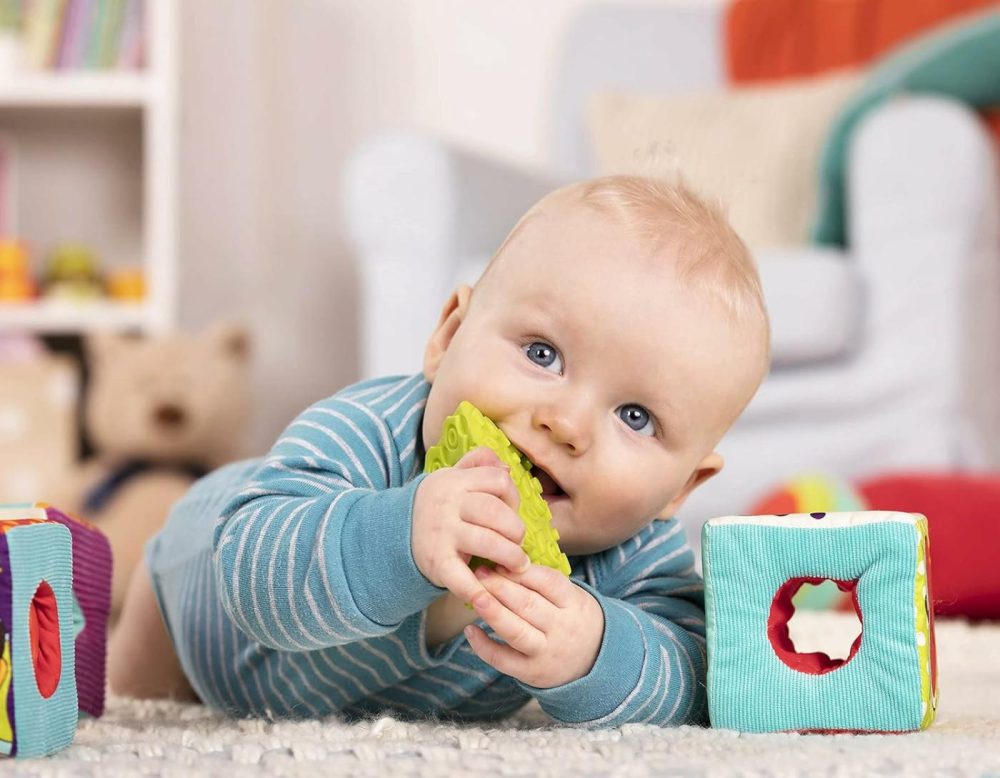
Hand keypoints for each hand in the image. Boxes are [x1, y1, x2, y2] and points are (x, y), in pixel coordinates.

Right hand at [412, 447, 529, 606]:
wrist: (390, 533)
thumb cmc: (436, 505)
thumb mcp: (452, 477)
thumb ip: (479, 464)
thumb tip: (507, 467)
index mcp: (454, 480)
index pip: (498, 480)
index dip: (514, 496)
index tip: (512, 511)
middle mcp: (447, 504)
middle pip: (496, 512)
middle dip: (516, 529)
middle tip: (519, 541)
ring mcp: (442, 534)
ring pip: (489, 542)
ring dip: (512, 556)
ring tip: (518, 564)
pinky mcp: (436, 563)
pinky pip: (463, 578)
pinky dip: (479, 591)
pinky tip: (491, 598)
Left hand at [464, 564, 604, 688]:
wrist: (595, 661)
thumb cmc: (573, 618)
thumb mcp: (573, 596)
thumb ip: (545, 581)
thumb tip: (507, 558)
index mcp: (574, 604)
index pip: (548, 582)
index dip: (521, 571)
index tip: (499, 560)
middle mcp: (562, 629)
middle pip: (528, 605)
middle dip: (500, 586)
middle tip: (479, 572)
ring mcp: (546, 652)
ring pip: (516, 632)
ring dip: (493, 612)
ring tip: (475, 596)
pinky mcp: (530, 673)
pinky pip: (503, 660)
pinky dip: (484, 646)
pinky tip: (470, 630)